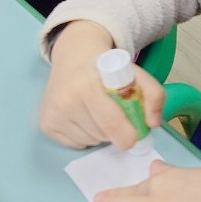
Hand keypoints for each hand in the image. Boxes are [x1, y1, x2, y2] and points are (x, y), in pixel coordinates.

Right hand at [39, 21, 163, 148]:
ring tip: (98, 111)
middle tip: (116, 113)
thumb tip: (153, 123)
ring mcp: (53, 114)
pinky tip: (84, 116)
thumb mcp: (135, 73)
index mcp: (87, 86)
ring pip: (91, 141)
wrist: (73, 57)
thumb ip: (154, 94)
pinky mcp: (46, 125)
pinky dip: (86, 136)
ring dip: (101, 133)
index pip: (111, 124)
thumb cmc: (106, 69)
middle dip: (116, 131)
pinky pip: (77, 144)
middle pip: (103, 135)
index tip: (135, 135)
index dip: (128, 135)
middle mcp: (65, 101)